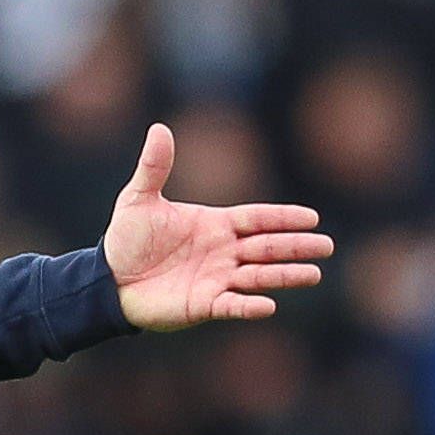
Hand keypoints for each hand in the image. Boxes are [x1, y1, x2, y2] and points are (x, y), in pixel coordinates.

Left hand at [101, 122, 333, 330]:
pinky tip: (270, 306)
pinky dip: (249, 306)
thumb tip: (159, 128)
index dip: (283, 218)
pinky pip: (231, 306)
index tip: (311, 218)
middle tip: (326, 246)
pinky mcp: (202, 305)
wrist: (107, 280)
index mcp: (215, 225)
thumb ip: (154, 167)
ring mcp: (215, 280)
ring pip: (258, 276)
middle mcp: (222, 252)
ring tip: (314, 274)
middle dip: (296, 246)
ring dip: (285, 276)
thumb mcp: (138, 199)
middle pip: (266, 247)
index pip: (257, 219)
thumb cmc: (126, 240)